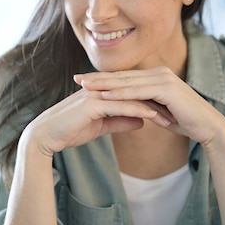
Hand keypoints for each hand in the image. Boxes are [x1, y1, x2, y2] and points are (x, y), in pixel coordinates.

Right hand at [23, 84, 171, 156]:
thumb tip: (140, 121)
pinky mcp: (93, 103)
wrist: (46, 135)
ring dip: (153, 106)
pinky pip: (122, 105)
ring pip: (132, 97)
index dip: (151, 101)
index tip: (170, 111)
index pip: (132, 93)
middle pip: (136, 91)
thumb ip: (120, 120)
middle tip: (178, 111)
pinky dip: (140, 111)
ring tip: (172, 117)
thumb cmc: (68, 130)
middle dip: (157, 101)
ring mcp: (97, 93)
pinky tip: (154, 118)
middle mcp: (100, 88)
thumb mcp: (100, 126)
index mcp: (102, 91)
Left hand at [75, 67, 224, 145]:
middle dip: (97, 78)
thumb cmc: (184, 121)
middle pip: (121, 76)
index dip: (102, 79)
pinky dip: (121, 93)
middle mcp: (158, 73)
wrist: (207, 127)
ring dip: (104, 84)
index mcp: (155, 76)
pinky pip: (138, 91)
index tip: (83, 81)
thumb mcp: (157, 112)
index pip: (123, 77)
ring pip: (127, 82)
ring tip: (85, 86)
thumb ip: (142, 106)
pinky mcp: (167, 88)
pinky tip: (105, 95)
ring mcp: (163, 78)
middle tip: (76, 79)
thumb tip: (128, 108)